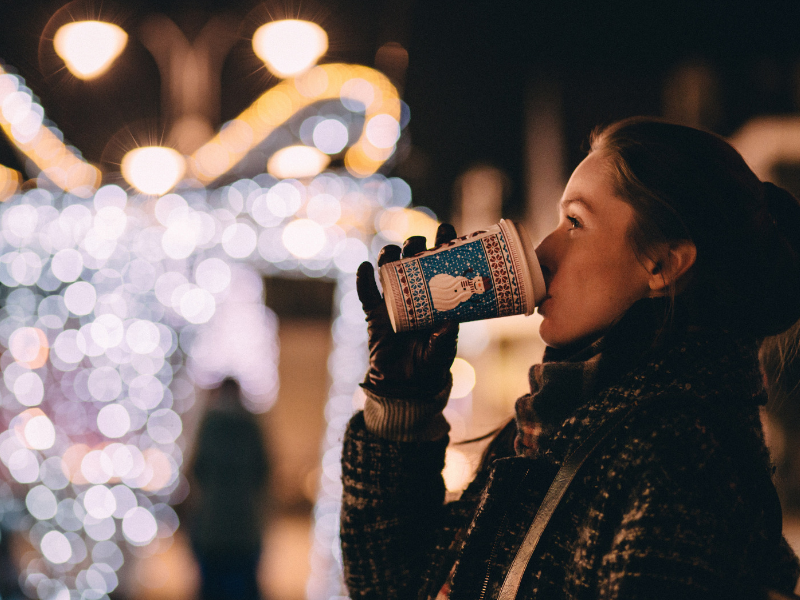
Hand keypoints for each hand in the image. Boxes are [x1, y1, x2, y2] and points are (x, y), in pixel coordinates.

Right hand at [357, 224, 458, 397]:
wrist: (406, 385)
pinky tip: (364, 268)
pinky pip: (366, 294)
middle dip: (415, 246)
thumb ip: (445, 338)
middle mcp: (414, 294)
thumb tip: (449, 321)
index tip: (446, 230)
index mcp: (436, 298)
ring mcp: (393, 302)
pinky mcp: (374, 315)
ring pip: (389, 271)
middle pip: (412, 261)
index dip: (442, 245)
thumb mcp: (442, 352)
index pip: (440, 265)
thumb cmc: (430, 364)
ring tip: (392, 251)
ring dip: (389, 256)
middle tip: (419, 244)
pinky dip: (363, 280)